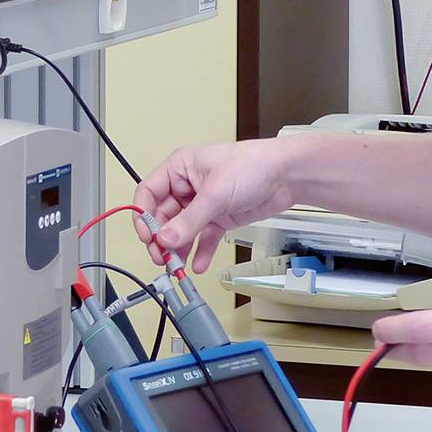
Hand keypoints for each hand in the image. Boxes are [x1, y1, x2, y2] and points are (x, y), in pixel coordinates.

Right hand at [133, 139, 300, 271]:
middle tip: (162, 257)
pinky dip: (200, 252)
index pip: (149, 193)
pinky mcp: (218, 218)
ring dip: (177, 248)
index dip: (144, 215)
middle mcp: (187, 186)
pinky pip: (202, 239)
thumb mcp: (215, 193)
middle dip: (161, 238)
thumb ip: (189, 220)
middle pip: (163, 216)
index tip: (147, 236)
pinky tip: (199, 264)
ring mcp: (202, 204)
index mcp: (179, 169)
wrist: (287, 176)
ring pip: (181, 230)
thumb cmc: (252, 166)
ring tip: (177, 265)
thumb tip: (164, 239)